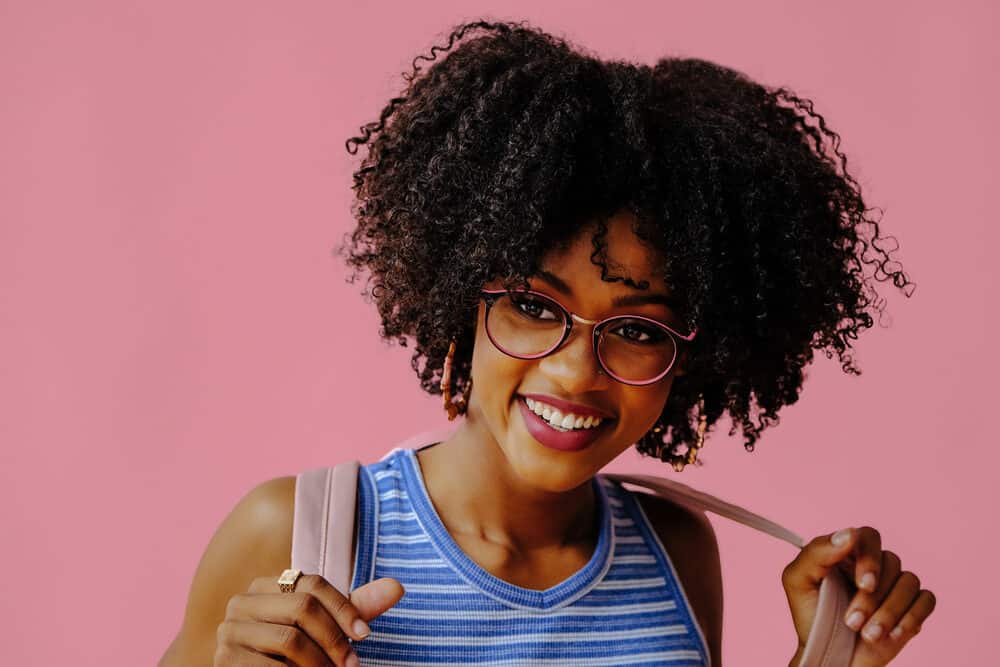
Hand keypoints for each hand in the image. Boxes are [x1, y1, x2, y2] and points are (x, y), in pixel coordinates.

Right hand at [214, 574, 404, 665]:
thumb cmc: (293, 657)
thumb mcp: (325, 631)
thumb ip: (355, 609)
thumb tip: (398, 587)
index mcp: (266, 585)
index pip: (312, 584)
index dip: (344, 608)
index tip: (365, 635)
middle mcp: (242, 601)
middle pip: (302, 607)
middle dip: (334, 639)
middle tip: (352, 665)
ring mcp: (230, 630)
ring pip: (289, 639)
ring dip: (319, 664)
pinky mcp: (224, 659)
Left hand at [781, 526, 935, 666]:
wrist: (829, 656)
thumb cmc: (811, 616)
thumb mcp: (798, 580)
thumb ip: (817, 552)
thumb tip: (848, 533)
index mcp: (847, 553)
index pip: (868, 537)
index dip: (870, 557)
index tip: (863, 584)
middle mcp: (874, 565)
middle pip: (891, 562)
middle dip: (872, 598)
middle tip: (852, 622)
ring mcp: (894, 586)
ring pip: (910, 581)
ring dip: (889, 612)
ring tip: (867, 634)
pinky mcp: (911, 607)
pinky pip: (926, 600)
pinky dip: (912, 617)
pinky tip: (892, 634)